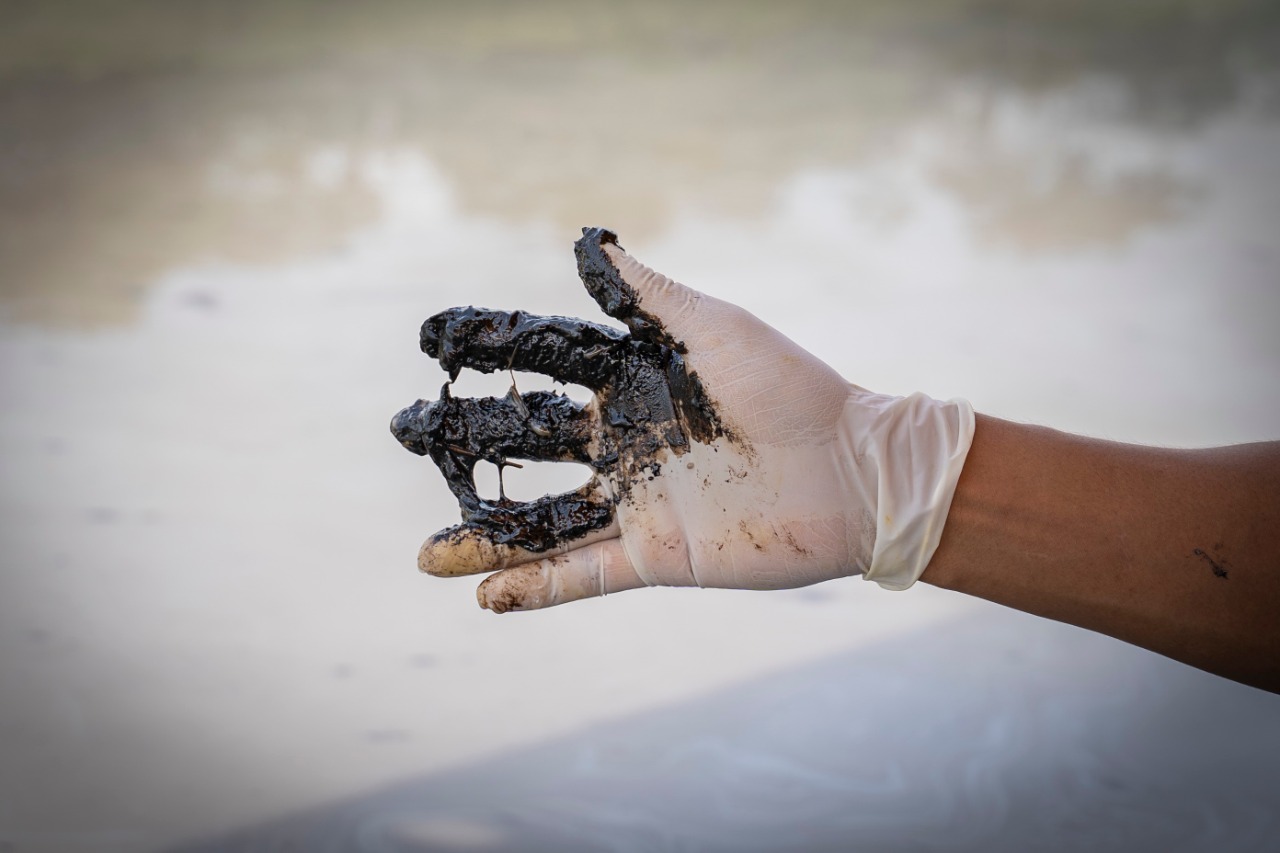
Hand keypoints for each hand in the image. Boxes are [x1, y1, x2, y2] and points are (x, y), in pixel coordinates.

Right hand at [390, 228, 972, 610]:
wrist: (853, 471)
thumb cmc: (792, 388)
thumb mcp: (716, 328)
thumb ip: (650, 295)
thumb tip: (589, 239)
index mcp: (632, 385)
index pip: (543, 366)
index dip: (489, 352)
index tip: (430, 338)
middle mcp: (622, 443)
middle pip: (524, 444)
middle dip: (463, 443)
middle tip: (403, 432)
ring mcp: (635, 502)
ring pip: (540, 523)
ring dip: (482, 538)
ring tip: (424, 556)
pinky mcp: (655, 555)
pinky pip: (580, 575)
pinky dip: (534, 587)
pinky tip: (484, 598)